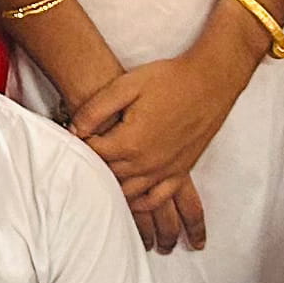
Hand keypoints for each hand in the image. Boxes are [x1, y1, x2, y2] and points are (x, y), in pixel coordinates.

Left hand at [71, 38, 252, 244]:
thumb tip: (74, 130)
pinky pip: (155, 198)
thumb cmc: (169, 79)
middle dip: (91, 167)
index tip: (72, 137)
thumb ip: (96, 109)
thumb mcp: (126, 85)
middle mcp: (146, 164)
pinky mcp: (180, 172)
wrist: (211, 82)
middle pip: (106, 176)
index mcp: (130, 142)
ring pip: (127, 193)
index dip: (78, 145)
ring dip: (111, 188)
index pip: (91, 154)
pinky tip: (129, 199)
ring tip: (98, 180)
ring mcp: (164, 171)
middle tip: (80, 159)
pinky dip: (139, 203)